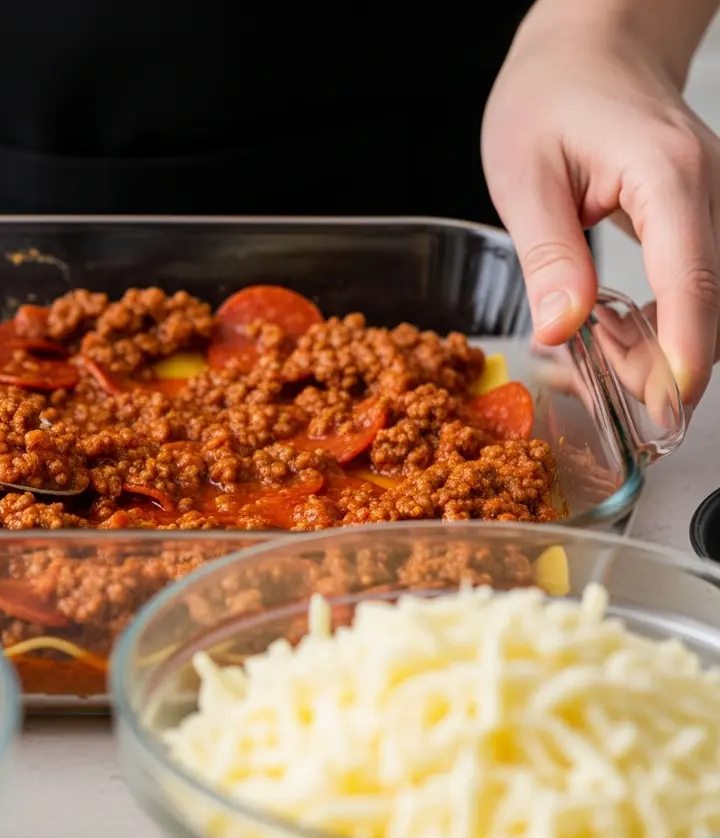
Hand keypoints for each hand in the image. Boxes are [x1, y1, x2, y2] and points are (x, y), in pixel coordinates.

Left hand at [483, 4, 719, 406]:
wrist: (592, 45)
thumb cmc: (552, 94)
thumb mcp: (523, 174)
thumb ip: (548, 255)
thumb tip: (561, 331)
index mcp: (667, 176)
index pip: (691, 280)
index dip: (682, 351)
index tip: (667, 406)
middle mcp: (711, 190)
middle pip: (708, 302)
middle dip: (663, 365)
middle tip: (603, 399)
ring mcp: (717, 203)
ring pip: (706, 300)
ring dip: (659, 348)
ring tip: (595, 367)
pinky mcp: (705, 216)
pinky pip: (695, 285)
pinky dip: (661, 322)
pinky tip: (612, 335)